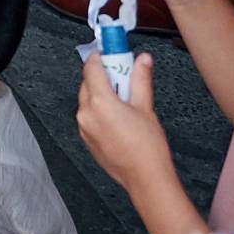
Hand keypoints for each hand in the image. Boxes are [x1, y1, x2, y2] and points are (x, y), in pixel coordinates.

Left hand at [75, 51, 173, 199]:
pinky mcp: (87, 139)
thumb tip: (142, 61)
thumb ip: (141, 79)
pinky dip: (98, 110)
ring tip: (122, 100)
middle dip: (103, 76)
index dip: (100, 57)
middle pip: (88, 83)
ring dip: (100, 94)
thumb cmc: (148, 149)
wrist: (148, 180)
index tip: (109, 53)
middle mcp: (87, 114)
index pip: (91, 67)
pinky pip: (88, 116)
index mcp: (100, 102)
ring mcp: (85, 127)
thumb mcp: (146, 107)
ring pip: (87, 100)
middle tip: (121, 77)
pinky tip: (117, 117)